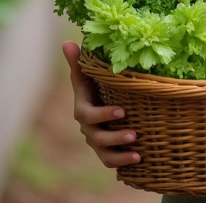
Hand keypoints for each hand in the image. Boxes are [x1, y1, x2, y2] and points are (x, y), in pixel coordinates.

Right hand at [62, 41, 140, 167]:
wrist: (102, 103)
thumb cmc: (95, 85)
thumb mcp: (86, 74)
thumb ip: (78, 61)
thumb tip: (66, 42)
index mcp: (83, 109)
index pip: (88, 115)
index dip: (103, 115)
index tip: (122, 111)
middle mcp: (88, 127)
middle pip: (97, 137)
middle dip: (114, 137)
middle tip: (134, 134)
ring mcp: (96, 141)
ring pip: (104, 153)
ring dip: (120, 153)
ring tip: (138, 151)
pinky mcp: (106, 151)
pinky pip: (110, 161)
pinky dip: (123, 162)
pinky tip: (139, 158)